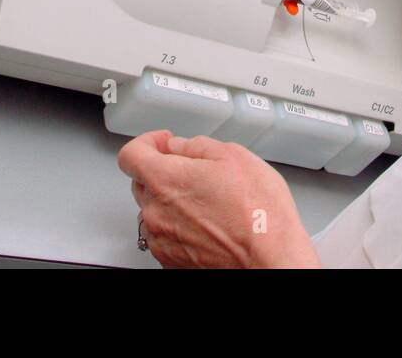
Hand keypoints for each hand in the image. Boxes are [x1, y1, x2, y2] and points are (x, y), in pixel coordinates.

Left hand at [119, 130, 320, 267]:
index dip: (147, 142)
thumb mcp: (234, 155)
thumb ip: (197, 145)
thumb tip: (181, 146)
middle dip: (163, 170)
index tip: (162, 142)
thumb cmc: (258, 211)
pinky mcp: (171, 260)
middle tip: (193, 170)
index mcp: (165, 179)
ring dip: (170, 201)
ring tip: (206, 200)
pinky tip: (206, 222)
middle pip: (141, 182)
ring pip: (153, 210)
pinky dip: (178, 226)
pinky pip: (164, 235)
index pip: (131, 154)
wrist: (270, 257)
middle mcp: (156, 211)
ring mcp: (161, 239)